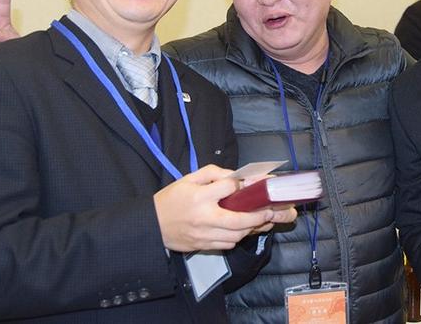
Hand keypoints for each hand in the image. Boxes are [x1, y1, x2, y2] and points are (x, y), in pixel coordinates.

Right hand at [154, 165, 289, 251]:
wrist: (152, 224)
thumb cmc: (172, 199)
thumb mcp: (189, 178)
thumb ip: (213, 173)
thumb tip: (235, 176)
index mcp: (199, 196)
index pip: (228, 188)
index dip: (242, 185)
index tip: (250, 184)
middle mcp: (203, 217)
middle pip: (239, 220)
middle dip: (258, 217)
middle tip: (269, 212)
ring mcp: (203, 235)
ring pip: (236, 236)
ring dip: (249, 229)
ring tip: (258, 221)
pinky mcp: (203, 246)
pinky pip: (227, 244)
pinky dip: (237, 238)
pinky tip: (241, 230)